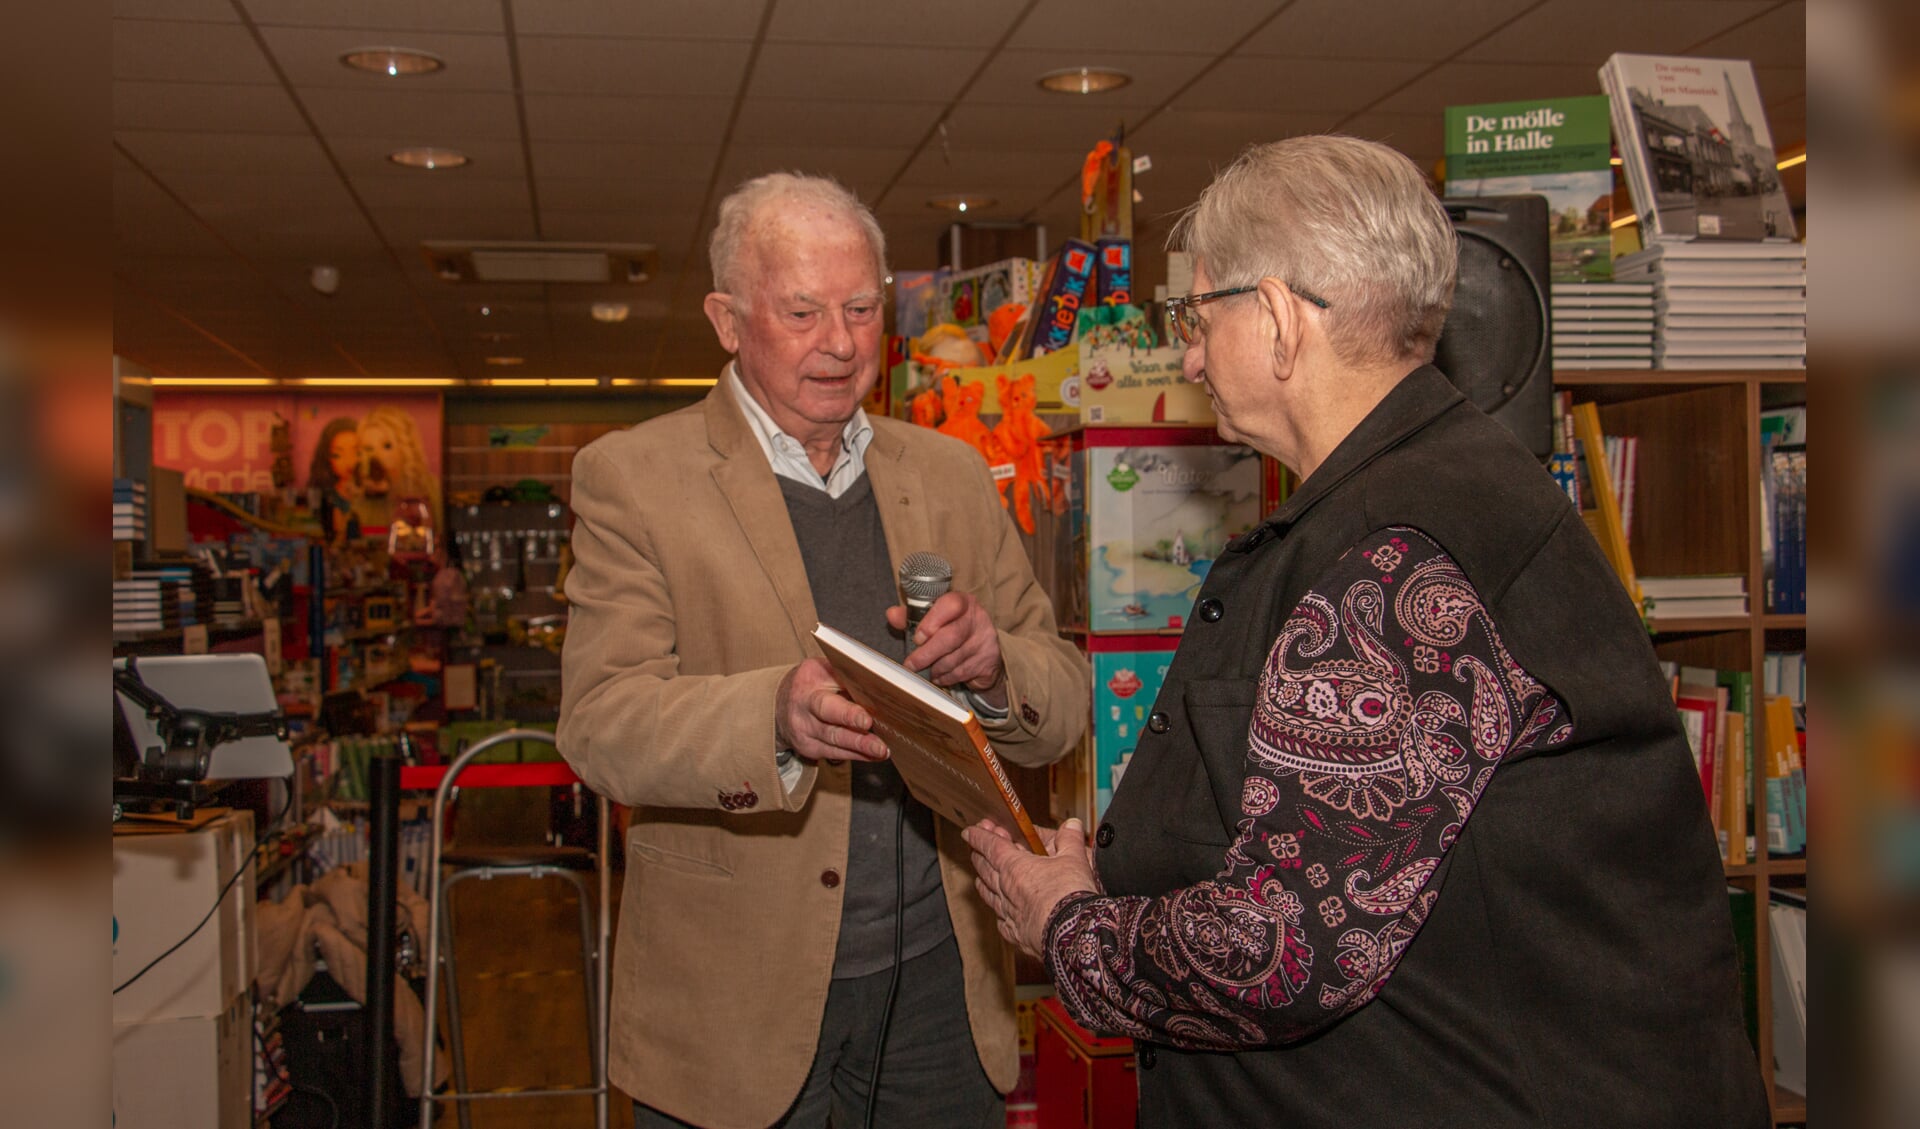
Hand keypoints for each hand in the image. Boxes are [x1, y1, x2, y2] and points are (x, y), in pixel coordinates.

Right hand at [775, 658, 888, 763]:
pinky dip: (857, 755)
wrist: (781, 704)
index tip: (866, 719)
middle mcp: (803, 714)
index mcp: (806, 689)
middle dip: (856, 738)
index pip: (826, 703)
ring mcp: (805, 735)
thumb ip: (845, 677)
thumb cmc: (811, 683)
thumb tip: (878, 687)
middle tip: (879, 745)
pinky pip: (836, 754)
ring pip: (835, 744)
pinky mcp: (811, 749)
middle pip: (830, 729)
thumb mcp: (822, 671)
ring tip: (881, 751)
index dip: (847, 713)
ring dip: (861, 749)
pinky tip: (874, 755)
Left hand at [886, 592, 1005, 696]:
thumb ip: (911, 618)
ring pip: (954, 659)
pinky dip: (945, 677)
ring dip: (935, 668)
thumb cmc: (951, 632)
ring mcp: (986, 641)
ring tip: (926, 670)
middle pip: (951, 636)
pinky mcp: (989, 662)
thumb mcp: (933, 621)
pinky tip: (940, 676)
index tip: (917, 637)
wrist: (983, 655)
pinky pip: (961, 673)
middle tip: (911, 664)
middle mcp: (978, 619)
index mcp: (963, 602)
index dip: (932, 621)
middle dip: (927, 653)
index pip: (951, 604)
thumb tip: (891, 614)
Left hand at [963, 818, 1098, 958]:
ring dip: (983, 884)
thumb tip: (1072, 824)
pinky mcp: (1016, 934)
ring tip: (979, 880)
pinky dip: (999, 915)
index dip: (979, 836)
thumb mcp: (1075, 859)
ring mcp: (1009, 913)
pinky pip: (1002, 922)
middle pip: (985, 869)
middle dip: (978, 856)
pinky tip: (1000, 916)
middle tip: (974, 850)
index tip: (970, 831)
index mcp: (1015, 866)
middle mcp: (1006, 889)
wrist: (1071, 935)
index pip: (991, 846)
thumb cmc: (1070, 895)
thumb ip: (1070, 839)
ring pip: (989, 895)